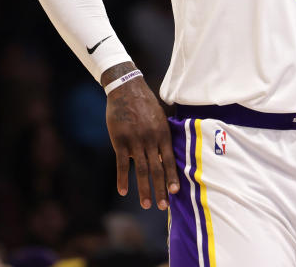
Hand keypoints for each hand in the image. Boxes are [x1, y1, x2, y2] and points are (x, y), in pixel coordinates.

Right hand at [104, 67, 178, 209]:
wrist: (126, 90)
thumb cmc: (145, 104)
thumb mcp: (159, 118)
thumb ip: (162, 136)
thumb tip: (165, 155)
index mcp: (163, 134)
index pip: (169, 160)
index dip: (172, 177)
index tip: (175, 192)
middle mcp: (151, 139)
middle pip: (157, 168)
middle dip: (160, 189)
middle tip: (164, 206)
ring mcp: (135, 141)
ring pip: (141, 169)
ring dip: (144, 189)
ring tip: (146, 204)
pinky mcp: (120, 141)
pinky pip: (122, 163)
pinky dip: (123, 178)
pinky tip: (123, 191)